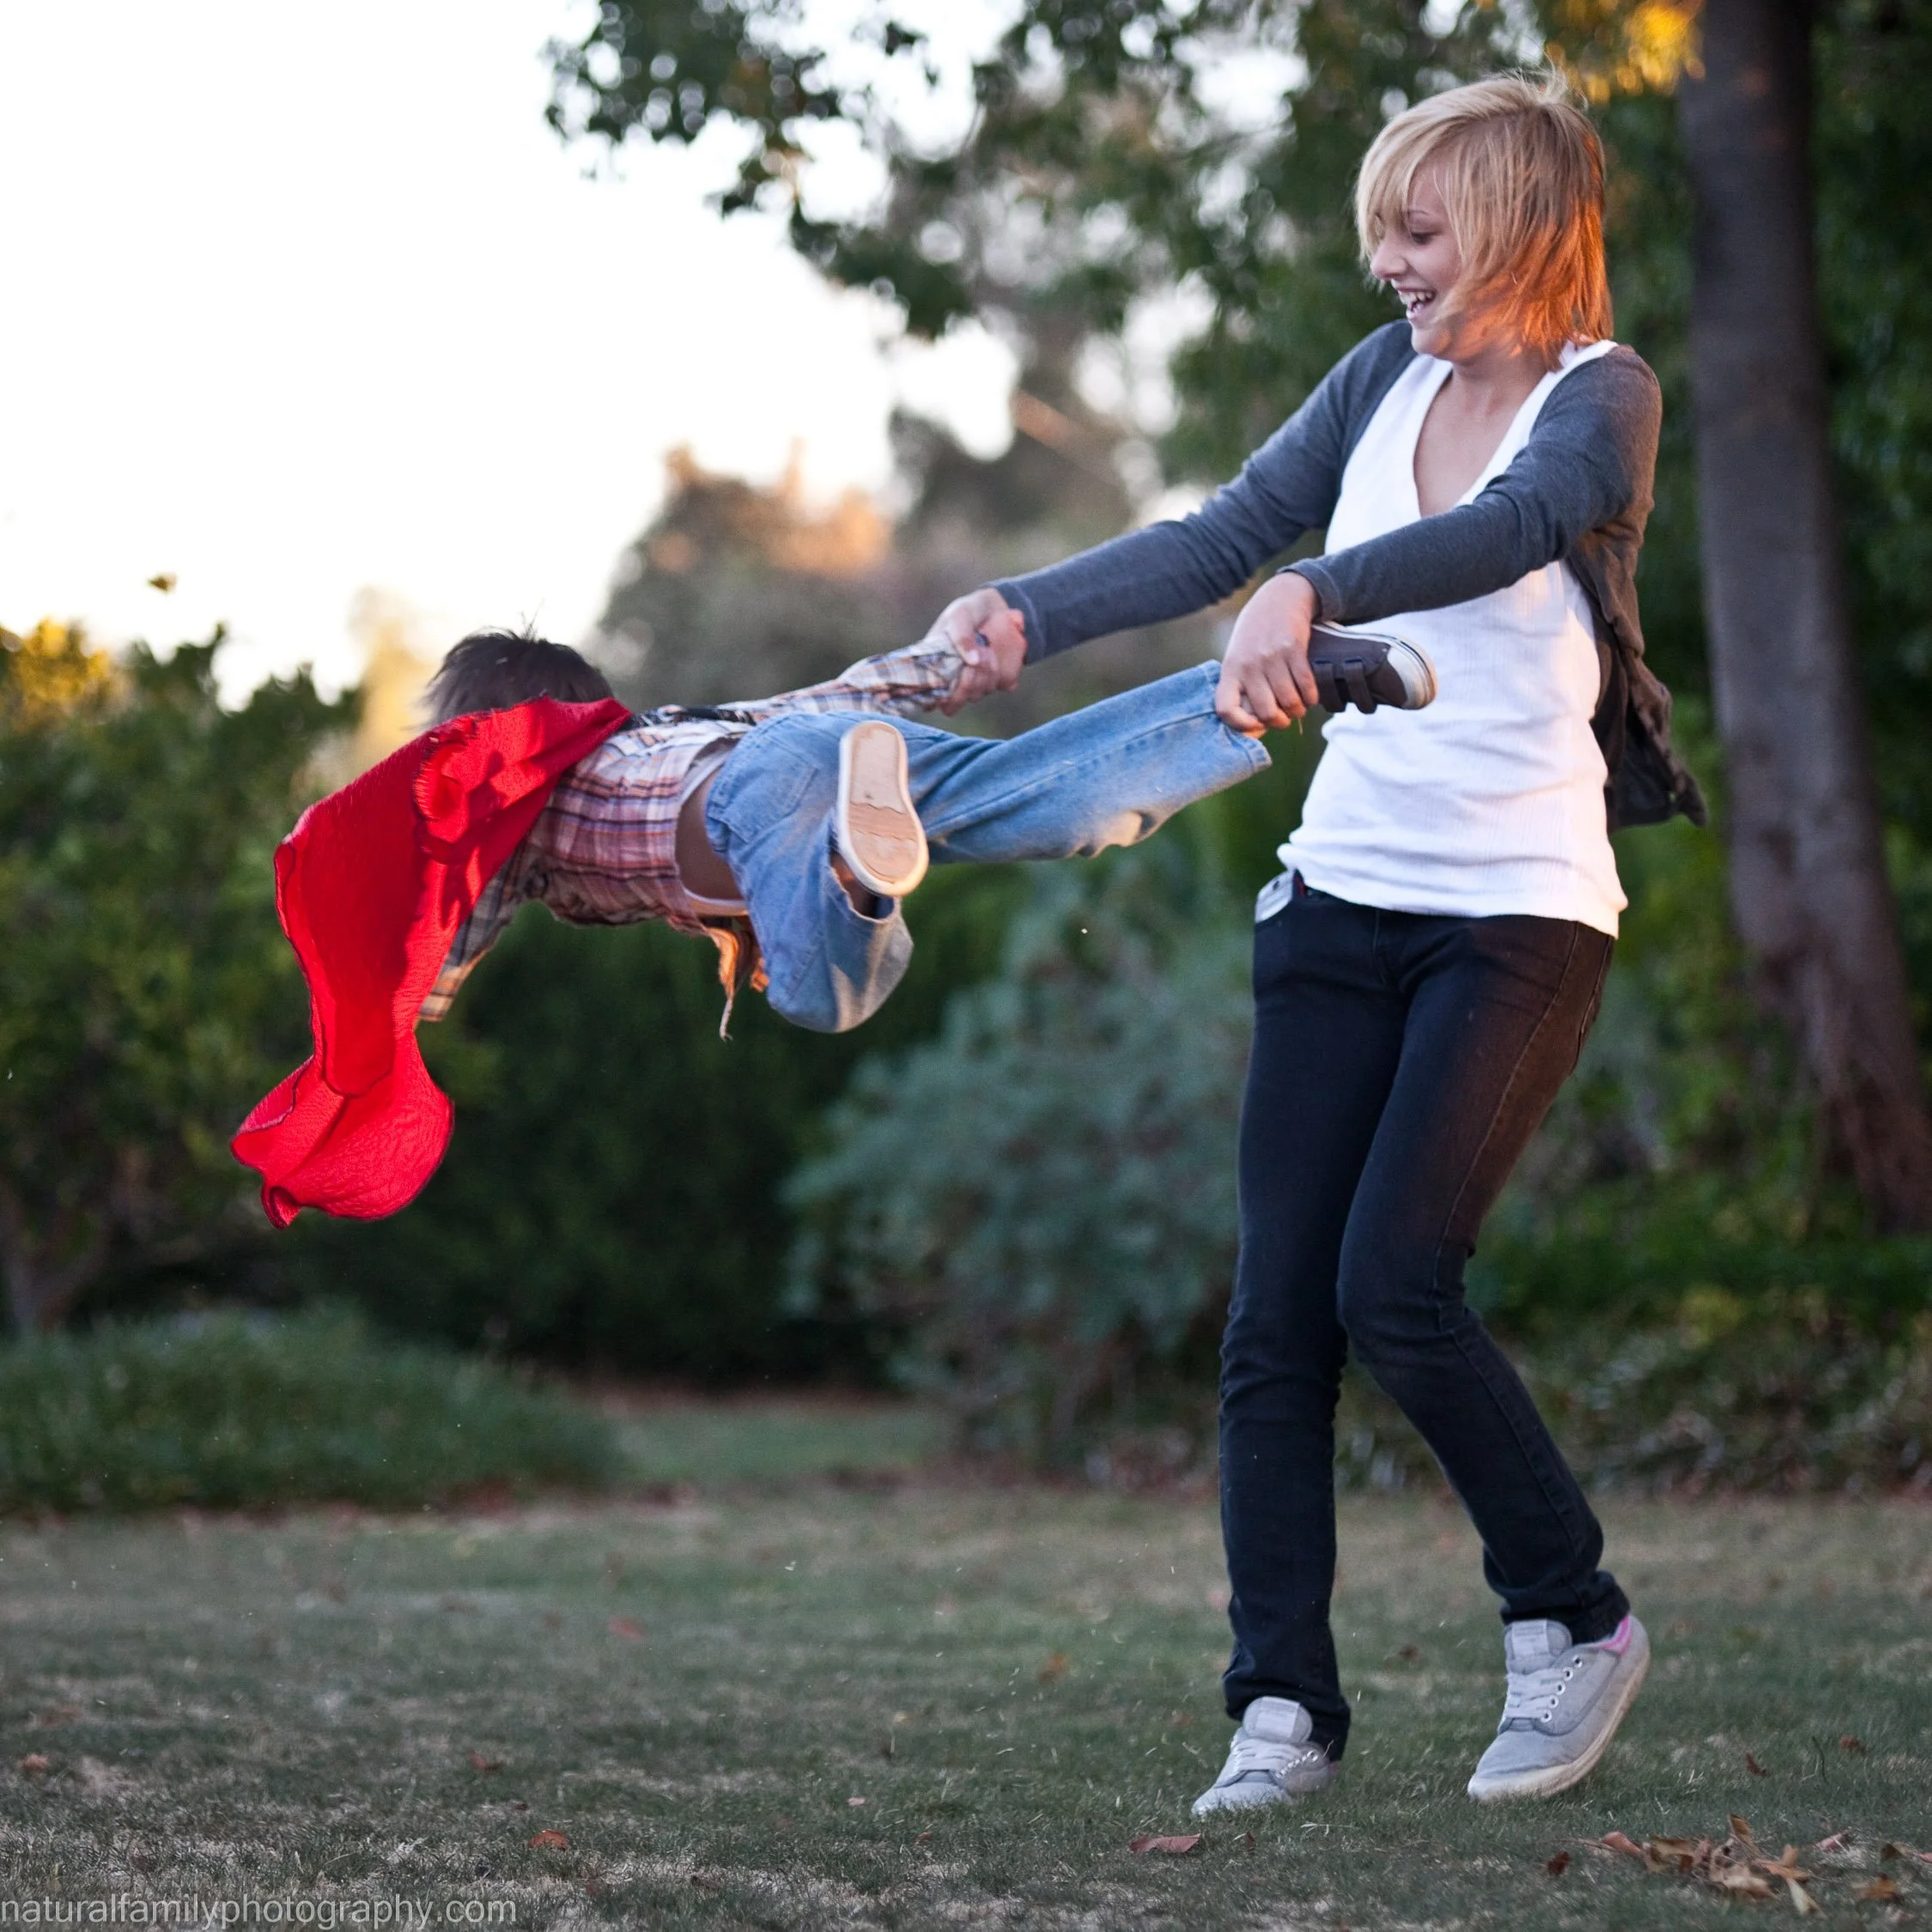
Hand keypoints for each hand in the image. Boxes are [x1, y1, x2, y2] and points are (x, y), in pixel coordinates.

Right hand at [929, 587, 1028, 714]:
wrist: (998, 607)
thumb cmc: (971, 611)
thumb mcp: (961, 614)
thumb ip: (961, 636)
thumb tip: (972, 662)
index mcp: (935, 666)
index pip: (928, 698)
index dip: (936, 698)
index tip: (951, 676)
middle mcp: (952, 679)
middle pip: (951, 704)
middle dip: (965, 684)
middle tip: (974, 659)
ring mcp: (973, 682)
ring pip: (974, 695)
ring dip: (982, 674)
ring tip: (985, 648)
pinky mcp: (995, 681)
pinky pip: (994, 688)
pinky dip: (996, 674)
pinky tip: (994, 655)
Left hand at [1217, 571, 1319, 733]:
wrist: (1279, 598)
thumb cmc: (1256, 636)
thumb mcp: (1239, 658)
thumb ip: (1243, 689)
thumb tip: (1256, 729)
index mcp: (1230, 670)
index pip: (1225, 708)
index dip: (1239, 725)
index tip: (1254, 725)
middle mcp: (1249, 665)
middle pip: (1265, 712)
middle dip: (1279, 722)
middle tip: (1284, 718)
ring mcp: (1272, 657)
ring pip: (1289, 702)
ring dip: (1298, 711)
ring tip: (1298, 707)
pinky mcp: (1294, 649)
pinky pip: (1306, 686)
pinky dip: (1311, 697)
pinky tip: (1309, 696)